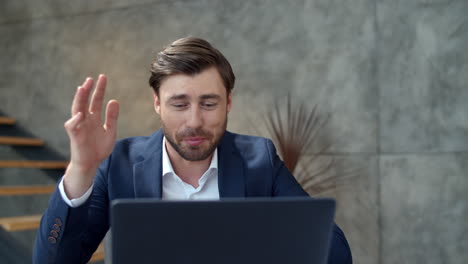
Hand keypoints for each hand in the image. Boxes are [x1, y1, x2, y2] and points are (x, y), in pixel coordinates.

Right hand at [63, 74, 118, 198]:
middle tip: (92, 78)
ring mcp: (79, 126)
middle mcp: (85, 119)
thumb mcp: (110, 131)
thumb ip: (112, 117)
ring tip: (82, 88)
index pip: (96, 100)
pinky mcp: (75, 136)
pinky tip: (80, 114)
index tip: (102, 77)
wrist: (91, 164)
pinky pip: (72, 126)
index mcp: (94, 118)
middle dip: (88, 90)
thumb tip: (114, 100)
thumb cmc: (99, 148)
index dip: (99, 89)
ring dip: (78, 99)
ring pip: (76, 109)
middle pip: (85, 101)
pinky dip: (75, 120)